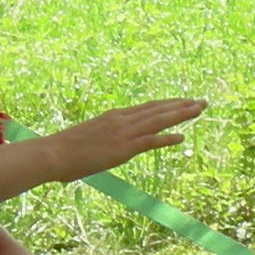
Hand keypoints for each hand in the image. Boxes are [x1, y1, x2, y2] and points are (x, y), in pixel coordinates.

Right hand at [41, 98, 204, 183]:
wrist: (52, 153)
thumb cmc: (65, 150)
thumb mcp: (90, 138)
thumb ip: (105, 138)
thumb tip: (109, 146)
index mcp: (114, 116)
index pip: (147, 108)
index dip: (167, 104)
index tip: (183, 101)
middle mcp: (122, 120)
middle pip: (158, 109)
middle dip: (181, 105)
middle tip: (201, 101)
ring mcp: (123, 133)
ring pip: (159, 120)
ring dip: (181, 115)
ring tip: (199, 109)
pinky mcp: (122, 148)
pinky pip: (150, 141)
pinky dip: (167, 138)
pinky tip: (182, 137)